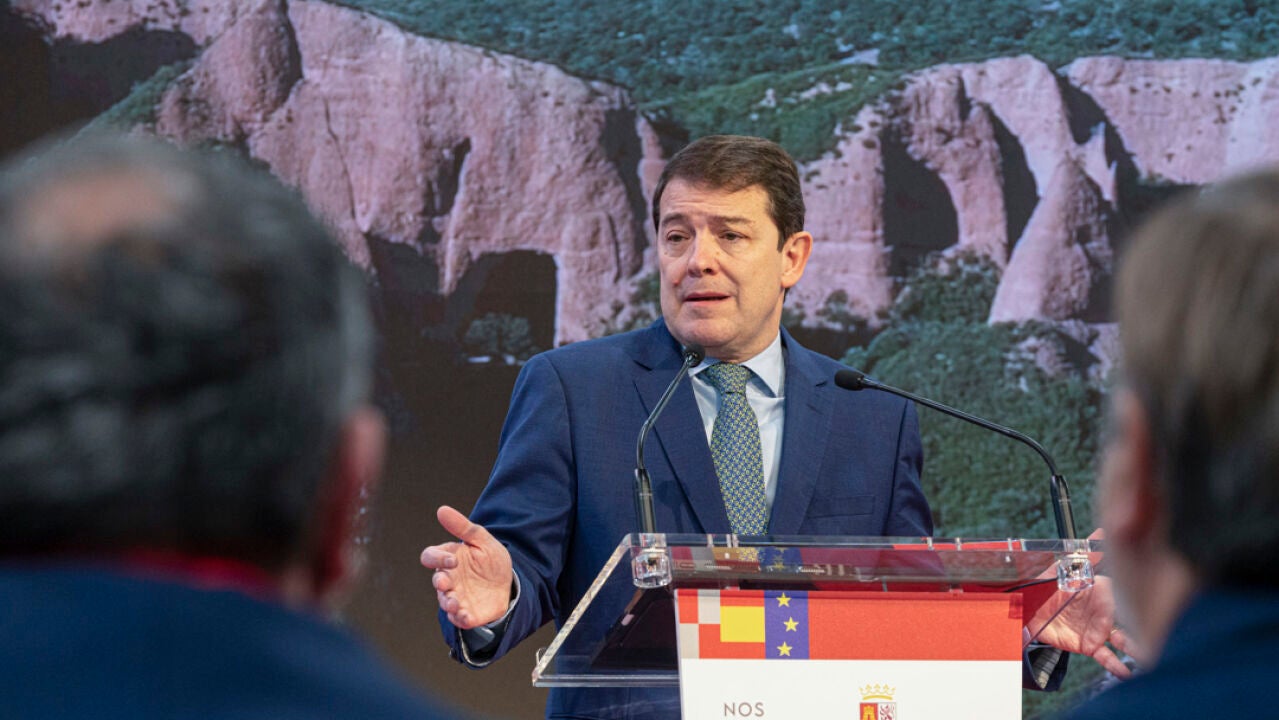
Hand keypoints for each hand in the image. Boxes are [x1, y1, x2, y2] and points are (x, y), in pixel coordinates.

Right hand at [419, 505, 513, 629]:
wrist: (510, 584)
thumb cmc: (491, 560)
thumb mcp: (483, 541)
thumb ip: (463, 527)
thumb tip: (442, 509)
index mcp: (448, 559)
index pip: (430, 557)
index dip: (436, 559)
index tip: (453, 559)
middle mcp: (448, 579)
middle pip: (436, 581)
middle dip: (440, 583)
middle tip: (445, 582)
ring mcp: (456, 597)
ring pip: (445, 601)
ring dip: (448, 603)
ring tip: (455, 604)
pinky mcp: (466, 613)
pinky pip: (458, 618)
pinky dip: (460, 618)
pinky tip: (466, 616)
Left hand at [1027, 529, 1142, 677]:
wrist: (1024, 611)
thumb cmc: (1047, 585)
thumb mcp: (1064, 568)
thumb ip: (1086, 553)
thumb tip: (1104, 530)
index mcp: (1100, 589)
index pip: (1121, 591)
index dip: (1132, 594)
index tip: (1143, 595)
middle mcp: (1103, 610)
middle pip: (1127, 618)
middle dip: (1142, 624)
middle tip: (1155, 629)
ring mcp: (1098, 629)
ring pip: (1123, 639)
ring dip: (1136, 647)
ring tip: (1148, 654)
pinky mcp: (1089, 644)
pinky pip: (1105, 656)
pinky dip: (1116, 665)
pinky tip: (1126, 671)